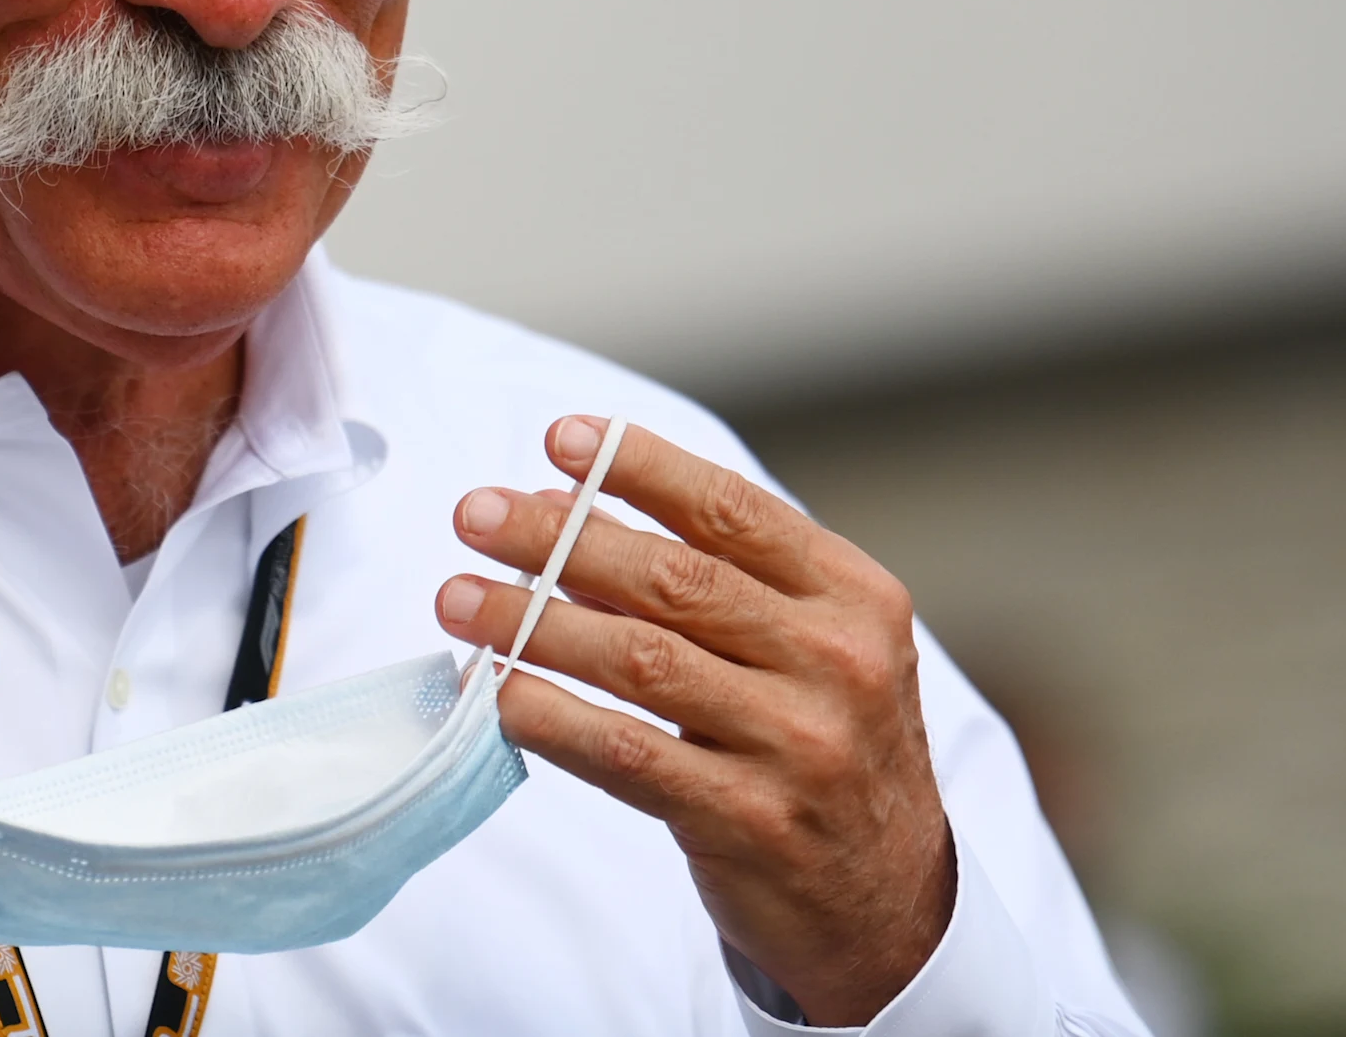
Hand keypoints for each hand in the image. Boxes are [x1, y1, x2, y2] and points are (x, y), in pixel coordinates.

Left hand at [435, 419, 953, 1026]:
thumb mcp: (798, 651)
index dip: (640, 466)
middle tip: (474, 516)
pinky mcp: (751, 820)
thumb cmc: (822, 750)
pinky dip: (551, 716)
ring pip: (640, 659)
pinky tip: (499, 693)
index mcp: (854, 598)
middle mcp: (837, 663)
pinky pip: (626, 753)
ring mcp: (799, 745)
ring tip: (458, 601)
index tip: (561, 440)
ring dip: (532, 623)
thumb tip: (568, 518)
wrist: (886, 904)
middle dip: (558, 538)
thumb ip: (703, 584)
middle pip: (673, 578)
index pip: (733, 510)